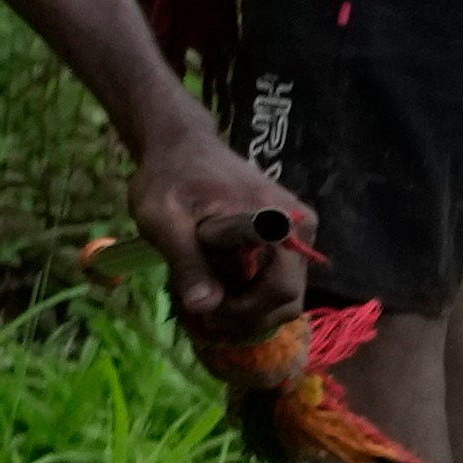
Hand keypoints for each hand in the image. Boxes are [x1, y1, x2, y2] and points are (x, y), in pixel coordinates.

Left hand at [129, 120, 308, 334]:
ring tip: (203, 294)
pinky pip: (275, 278)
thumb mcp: (163, 220)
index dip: (243, 311)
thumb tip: (204, 307)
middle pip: (288, 298)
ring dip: (245, 306)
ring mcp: (297, 233)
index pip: (280, 289)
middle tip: (200, 309)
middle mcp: (300, 229)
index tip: (203, 309)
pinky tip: (212, 283)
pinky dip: (247, 292)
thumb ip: (186, 262)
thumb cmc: (170, 177)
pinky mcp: (287, 237)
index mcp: (277, 222)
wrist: (182, 147)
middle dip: (245, 315)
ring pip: (282, 293)